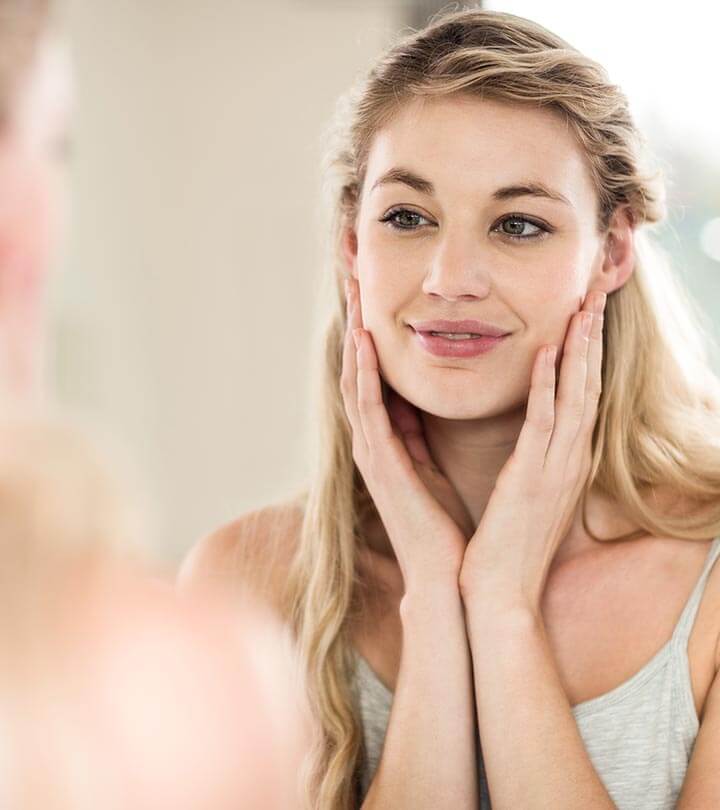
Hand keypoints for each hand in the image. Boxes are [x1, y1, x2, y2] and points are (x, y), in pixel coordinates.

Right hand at [341, 276, 470, 588]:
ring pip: (354, 382)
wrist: (448, 577)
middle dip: (353, 324)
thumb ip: (418, 435)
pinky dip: (364, 373)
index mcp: (389, 441)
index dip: (369, 335)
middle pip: (357, 370)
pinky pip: (368, 410)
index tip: (371, 296)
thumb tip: (419, 403)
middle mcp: (372, 442)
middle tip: (351, 277)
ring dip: (351, 337)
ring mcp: (371, 453)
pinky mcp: (380, 465)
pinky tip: (363, 340)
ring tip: (351, 294)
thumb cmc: (445, 524)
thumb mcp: (431, 467)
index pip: (374, 377)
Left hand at [458, 290, 607, 612]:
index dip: (586, 353)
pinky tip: (548, 351)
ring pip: (574, 396)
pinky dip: (548, 385)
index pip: (580, 396)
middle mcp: (570, 459)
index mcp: (564, 461)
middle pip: (588, 386)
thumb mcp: (525, 492)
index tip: (585, 314)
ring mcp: (555, 468)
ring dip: (580, 349)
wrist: (500, 594)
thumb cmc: (508, 544)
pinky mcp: (532, 478)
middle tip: (598, 292)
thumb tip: (529, 431)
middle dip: (593, 338)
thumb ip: (531, 458)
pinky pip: (543, 423)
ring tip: (585, 306)